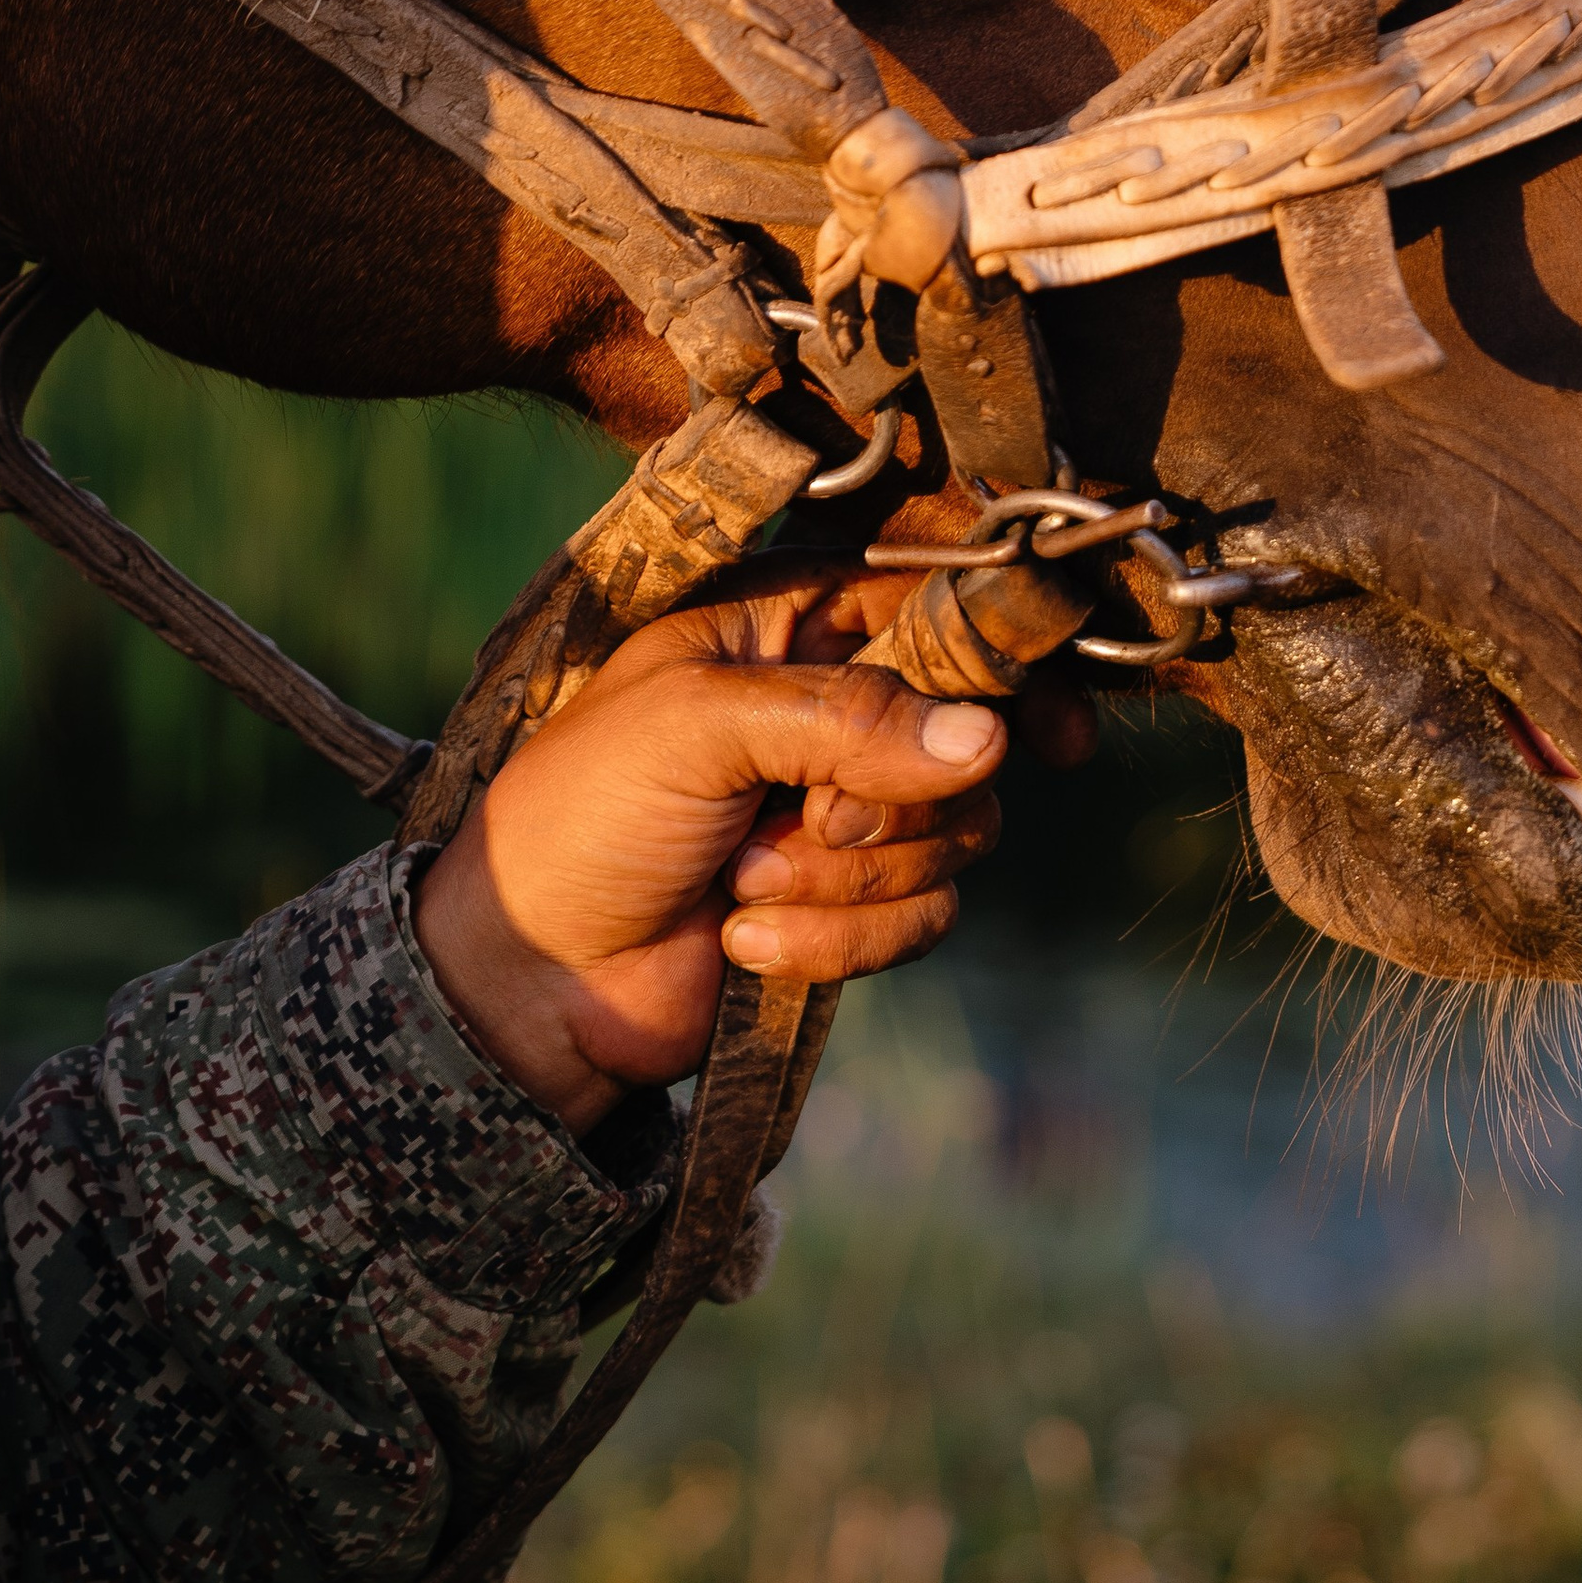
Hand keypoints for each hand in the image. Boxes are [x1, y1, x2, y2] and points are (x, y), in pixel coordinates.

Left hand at [413, 572, 1018, 1134]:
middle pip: (966, 734)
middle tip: (799, 817)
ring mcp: (847, 803)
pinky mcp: (854, 900)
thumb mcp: (695, 727)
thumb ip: (843, 717)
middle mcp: (834, 701)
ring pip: (958, 831)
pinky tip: (744, 941)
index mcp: (788, 620)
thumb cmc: (583, 813)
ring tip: (742, 882)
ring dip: (847, 878)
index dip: (1003, 658)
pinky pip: (925, 914)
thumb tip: (987, 740)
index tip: (1052, 733)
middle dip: (886, 800)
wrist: (529, 979)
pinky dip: (837, 940)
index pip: (935, 603)